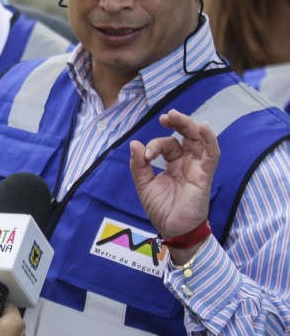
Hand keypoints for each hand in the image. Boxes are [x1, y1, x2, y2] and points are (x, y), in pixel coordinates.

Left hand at [129, 109, 218, 243]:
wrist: (172, 230)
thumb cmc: (161, 209)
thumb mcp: (144, 185)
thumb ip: (139, 165)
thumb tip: (134, 143)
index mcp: (173, 164)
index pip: (168, 144)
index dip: (156, 145)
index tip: (146, 156)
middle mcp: (187, 163)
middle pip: (187, 136)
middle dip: (178, 123)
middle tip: (167, 116)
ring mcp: (197, 168)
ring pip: (200, 141)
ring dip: (191, 126)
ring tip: (177, 117)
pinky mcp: (205, 176)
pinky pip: (212, 155)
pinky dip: (210, 140)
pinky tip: (204, 128)